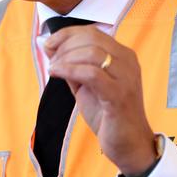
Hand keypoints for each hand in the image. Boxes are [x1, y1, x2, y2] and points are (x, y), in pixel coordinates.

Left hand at [44, 25, 156, 174]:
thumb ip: (74, 65)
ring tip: (54, 69)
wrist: (128, 144)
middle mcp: (127, 62)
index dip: (67, 34)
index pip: (92, 32)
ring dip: (65, 58)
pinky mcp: (119, 95)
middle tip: (51, 59)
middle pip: (91, 38)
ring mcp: (126, 77)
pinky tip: (56, 73)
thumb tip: (52, 48)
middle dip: (64, 45)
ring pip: (91, 52)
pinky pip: (91, 73)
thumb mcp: (86, 84)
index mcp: (122, 55)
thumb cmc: (107, 113)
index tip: (49, 43)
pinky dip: (69, 70)